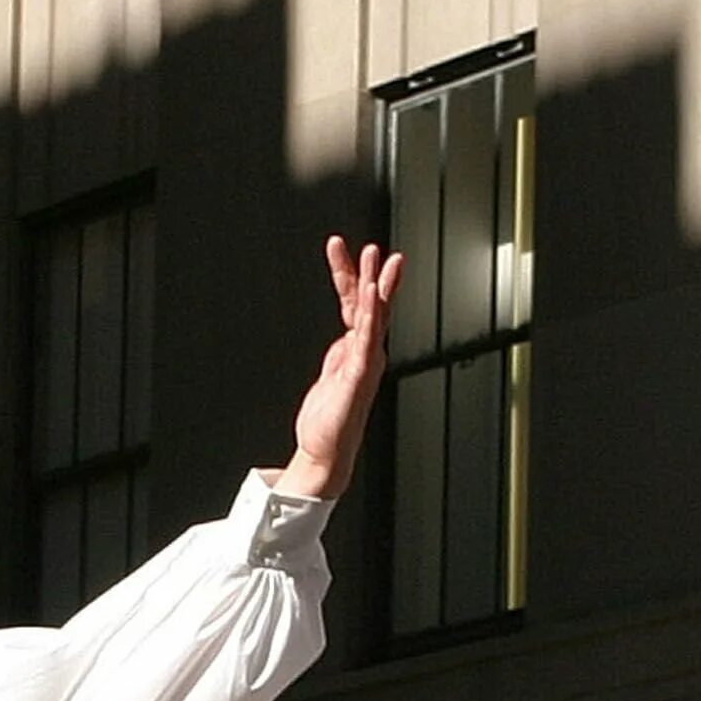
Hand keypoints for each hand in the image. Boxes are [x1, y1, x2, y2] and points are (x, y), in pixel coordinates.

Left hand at [274, 236, 403, 501]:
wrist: (324, 451)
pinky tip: (369, 297)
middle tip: (375, 249)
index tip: (346, 252)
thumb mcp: (332, 374)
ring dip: (373, 285)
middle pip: (371, 305)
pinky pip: (365, 340)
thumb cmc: (328, 419)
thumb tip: (344, 338)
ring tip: (374, 260)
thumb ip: (340, 353)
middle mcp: (365, 353)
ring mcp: (364, 363)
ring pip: (373, 316)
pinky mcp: (359, 375)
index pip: (355, 306)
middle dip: (373, 274)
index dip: (351, 277)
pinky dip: (368, 316)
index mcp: (356, 349)